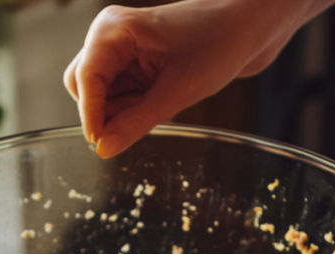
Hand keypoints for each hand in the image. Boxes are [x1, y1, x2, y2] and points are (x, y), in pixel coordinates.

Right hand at [64, 0, 333, 157]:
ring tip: (163, 104)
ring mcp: (123, 50)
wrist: (251, 24)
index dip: (90, 115)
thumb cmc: (220, 42)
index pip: (84, 79)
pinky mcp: (136, 63)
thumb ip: (137, 122)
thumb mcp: (179, 91)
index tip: (100, 144)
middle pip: (83, 87)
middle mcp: (112, 37)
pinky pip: (120, 95)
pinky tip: (162, 101)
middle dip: (106, 112)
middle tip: (139, 124)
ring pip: (101, 95)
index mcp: (114, 31)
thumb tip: (104, 149)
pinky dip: (133, 108)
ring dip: (122, 112)